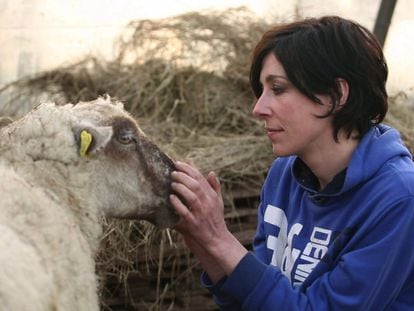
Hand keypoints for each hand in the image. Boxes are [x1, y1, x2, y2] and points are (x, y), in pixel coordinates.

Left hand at [170, 161, 247, 278]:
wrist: (217, 239)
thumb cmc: (215, 218)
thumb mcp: (218, 201)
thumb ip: (214, 187)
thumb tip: (211, 172)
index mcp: (212, 196)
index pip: (200, 178)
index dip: (189, 168)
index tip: (178, 163)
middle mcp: (207, 203)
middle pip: (196, 185)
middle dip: (183, 176)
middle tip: (172, 172)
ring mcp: (201, 213)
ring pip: (191, 197)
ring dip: (181, 188)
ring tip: (172, 183)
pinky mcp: (193, 224)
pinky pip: (185, 212)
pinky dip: (177, 204)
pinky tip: (171, 198)